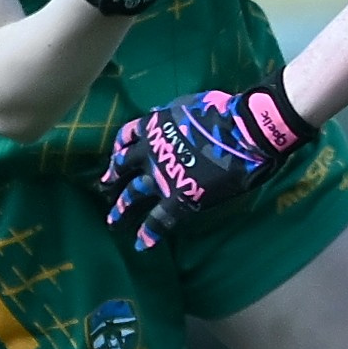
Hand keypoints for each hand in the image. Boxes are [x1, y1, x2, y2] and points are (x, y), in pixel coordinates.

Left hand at [101, 78, 315, 248]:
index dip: (119, 149)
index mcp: (154, 125)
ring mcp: (161, 177)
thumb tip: (159, 114)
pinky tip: (141, 245)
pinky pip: (158, 220)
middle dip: (112, 180)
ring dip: (121, 210)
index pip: (127, 137)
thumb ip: (171, 113)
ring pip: (133, 195)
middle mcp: (150, 151)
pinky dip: (148, 233)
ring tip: (113, 222)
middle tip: (104, 190)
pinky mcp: (178, 198)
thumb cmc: (223, 111)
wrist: (243, 131)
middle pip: (122, 168)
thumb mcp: (189, 103)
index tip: (115, 158)